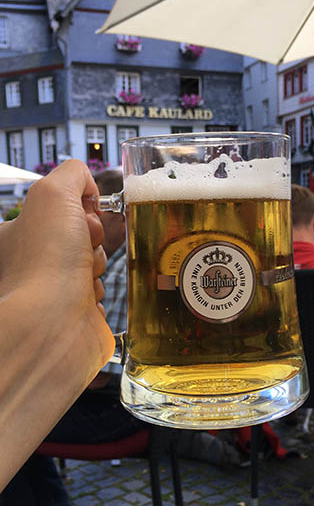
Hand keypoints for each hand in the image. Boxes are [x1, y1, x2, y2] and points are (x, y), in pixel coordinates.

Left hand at [0, 160, 114, 488]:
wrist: (51, 329)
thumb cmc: (46, 263)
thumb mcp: (53, 194)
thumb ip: (73, 175)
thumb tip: (88, 187)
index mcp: (20, 233)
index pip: (63, 208)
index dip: (81, 209)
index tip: (84, 216)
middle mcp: (33, 261)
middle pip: (83, 234)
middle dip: (92, 238)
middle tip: (83, 247)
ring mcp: (54, 289)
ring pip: (94, 262)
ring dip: (96, 266)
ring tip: (82, 278)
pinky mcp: (75, 313)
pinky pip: (101, 291)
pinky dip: (99, 293)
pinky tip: (86, 299)